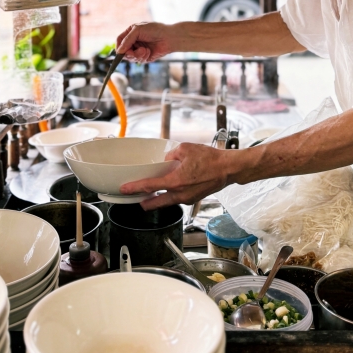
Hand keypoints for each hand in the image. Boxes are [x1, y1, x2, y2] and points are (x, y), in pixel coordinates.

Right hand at [116, 22, 178, 62]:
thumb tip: (119, 51)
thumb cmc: (155, 30)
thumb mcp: (138, 30)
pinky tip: (148, 52)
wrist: (170, 37)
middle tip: (132, 53)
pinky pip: (139, 60)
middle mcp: (134, 42)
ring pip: (130, 57)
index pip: (120, 41)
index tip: (120, 52)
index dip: (119, 46)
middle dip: (128, 53)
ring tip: (145, 50)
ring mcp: (139, 49)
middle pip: (123, 51)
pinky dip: (142, 56)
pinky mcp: (145, 56)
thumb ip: (127, 40)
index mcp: (131, 33)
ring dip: (136, 55)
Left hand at [120, 143, 250, 209]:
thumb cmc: (211, 160)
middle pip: (154, 203)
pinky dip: (170, 195)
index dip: (134, 188)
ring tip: (152, 191)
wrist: (228, 169)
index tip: (124, 189)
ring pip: (166, 202)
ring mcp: (187, 198)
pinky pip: (176, 199)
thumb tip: (166, 159)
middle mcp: (179, 194)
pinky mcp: (193, 199)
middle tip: (136, 197)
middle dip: (143, 201)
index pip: (148, 187)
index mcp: (175, 181)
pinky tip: (170, 187)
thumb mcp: (186, 149)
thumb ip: (171, 154)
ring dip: (157, 198)